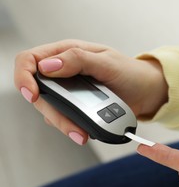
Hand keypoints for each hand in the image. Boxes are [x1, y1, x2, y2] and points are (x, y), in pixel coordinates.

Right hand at [15, 39, 167, 143]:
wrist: (147, 92)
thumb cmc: (131, 72)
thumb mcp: (107, 62)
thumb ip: (78, 60)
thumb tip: (47, 65)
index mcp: (67, 52)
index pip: (30, 59)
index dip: (24, 75)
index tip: (32, 93)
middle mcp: (63, 71)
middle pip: (37, 89)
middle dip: (50, 109)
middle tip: (68, 124)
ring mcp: (69, 90)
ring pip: (48, 108)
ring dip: (62, 123)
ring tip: (81, 133)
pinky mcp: (76, 106)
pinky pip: (63, 118)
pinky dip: (71, 127)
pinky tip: (84, 132)